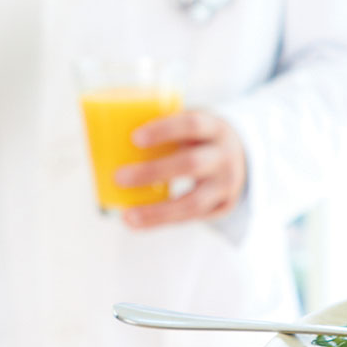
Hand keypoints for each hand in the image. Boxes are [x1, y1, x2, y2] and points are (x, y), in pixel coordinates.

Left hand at [114, 109, 246, 228]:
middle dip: (153, 172)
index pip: (192, 124)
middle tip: (119, 177)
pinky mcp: (223, 206)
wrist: (242, 157)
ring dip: (157, 211)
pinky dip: (163, 221)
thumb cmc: (199, 139)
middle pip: (191, 164)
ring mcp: (227, 185)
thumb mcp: (192, 127)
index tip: (134, 138)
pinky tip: (139, 222)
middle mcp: (225, 157)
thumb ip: (164, 130)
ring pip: (193, 202)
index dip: (164, 130)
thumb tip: (105, 134)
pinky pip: (191, 217)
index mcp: (215, 128)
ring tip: (128, 216)